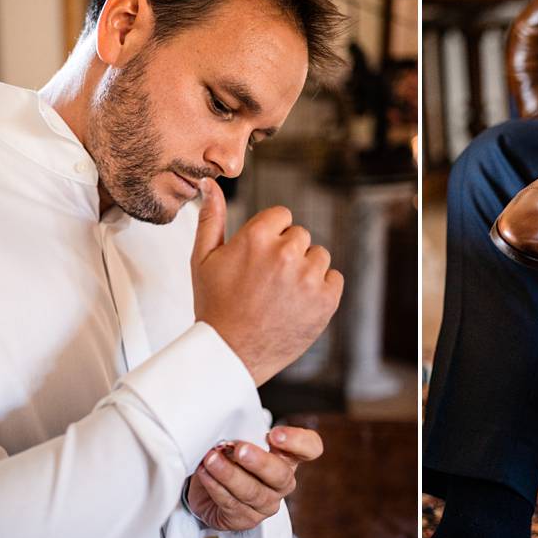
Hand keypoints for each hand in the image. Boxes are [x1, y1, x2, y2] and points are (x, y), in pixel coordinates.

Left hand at [186, 426, 323, 530]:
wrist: (204, 484)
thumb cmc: (224, 452)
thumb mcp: (234, 430)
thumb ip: (239, 416)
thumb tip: (224, 380)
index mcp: (288, 454)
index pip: (311, 448)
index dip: (297, 442)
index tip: (274, 433)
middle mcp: (282, 479)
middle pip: (281, 474)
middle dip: (258, 462)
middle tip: (238, 449)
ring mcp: (266, 501)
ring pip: (253, 492)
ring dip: (229, 475)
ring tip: (210, 461)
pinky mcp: (246, 519)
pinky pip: (233, 506)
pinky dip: (216, 489)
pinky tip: (204, 476)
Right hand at [191, 179, 343, 385]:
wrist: (231, 353)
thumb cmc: (214, 305)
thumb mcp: (203, 259)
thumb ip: (211, 217)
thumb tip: (210, 184)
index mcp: (257, 236)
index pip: (282, 215)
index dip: (271, 236)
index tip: (260, 257)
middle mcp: (286, 252)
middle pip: (301, 235)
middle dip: (288, 253)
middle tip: (267, 280)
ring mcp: (309, 276)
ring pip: (319, 256)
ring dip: (306, 270)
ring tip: (281, 294)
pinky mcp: (327, 299)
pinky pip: (334, 279)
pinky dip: (321, 290)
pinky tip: (297, 304)